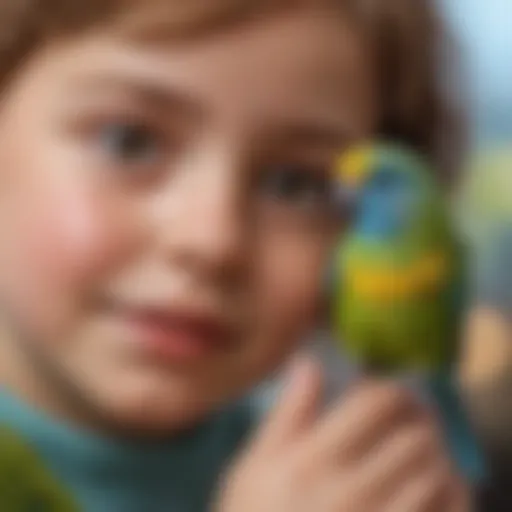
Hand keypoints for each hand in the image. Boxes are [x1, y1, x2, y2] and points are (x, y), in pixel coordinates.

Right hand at [215, 357, 470, 511]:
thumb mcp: (256, 465)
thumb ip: (288, 413)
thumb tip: (310, 362)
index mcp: (310, 461)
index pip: (375, 404)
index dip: (394, 390)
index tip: (393, 396)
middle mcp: (348, 493)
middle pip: (415, 436)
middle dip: (420, 421)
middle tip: (416, 420)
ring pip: (437, 473)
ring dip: (436, 456)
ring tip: (423, 453)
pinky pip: (448, 510)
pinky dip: (452, 492)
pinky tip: (435, 487)